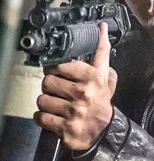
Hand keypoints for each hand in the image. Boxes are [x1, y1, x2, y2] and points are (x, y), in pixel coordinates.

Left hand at [34, 22, 117, 150]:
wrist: (106, 132)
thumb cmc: (101, 103)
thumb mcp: (106, 77)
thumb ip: (102, 53)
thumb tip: (101, 27)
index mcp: (93, 78)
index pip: (62, 64)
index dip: (55, 67)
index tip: (57, 70)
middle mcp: (85, 93)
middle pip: (47, 81)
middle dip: (50, 87)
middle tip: (59, 91)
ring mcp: (75, 111)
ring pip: (42, 100)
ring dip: (46, 103)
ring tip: (58, 106)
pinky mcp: (66, 127)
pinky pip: (41, 117)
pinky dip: (43, 118)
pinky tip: (54, 117)